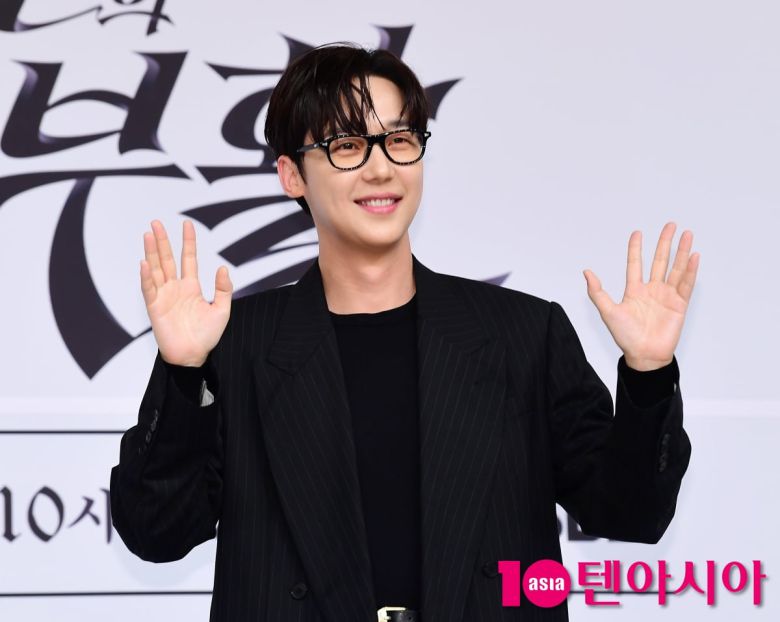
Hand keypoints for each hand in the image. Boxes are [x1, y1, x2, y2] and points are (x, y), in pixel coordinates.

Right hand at [140, 220, 232, 366]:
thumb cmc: (207, 336)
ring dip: (151, 252)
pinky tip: (144, 263)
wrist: (193, 356)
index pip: (188, 258)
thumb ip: (223, 289)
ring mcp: (163, 296)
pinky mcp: (154, 308)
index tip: (187, 224)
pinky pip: (149, 289)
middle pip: (166, 259)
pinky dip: (146, 277)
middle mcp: (175, 288)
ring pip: (155, 269)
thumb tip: (222, 267)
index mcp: (191, 287)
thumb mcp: (222, 310)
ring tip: (148, 234)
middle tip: (156, 222)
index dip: (187, 242)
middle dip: (162, 241)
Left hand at [583, 222, 699, 370]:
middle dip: (665, 243)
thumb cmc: (625, 337)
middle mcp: (652, 290)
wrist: (644, 355)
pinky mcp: (680, 304)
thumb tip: (586, 272)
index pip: (635, 264)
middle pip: (660, 260)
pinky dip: (690, 270)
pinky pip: (686, 284)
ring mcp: (667, 296)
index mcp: (634, 290)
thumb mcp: (607, 312)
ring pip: (675, 268)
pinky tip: (693, 256)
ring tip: (686, 234)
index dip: (636, 249)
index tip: (637, 232)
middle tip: (670, 225)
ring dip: (682, 252)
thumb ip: (597, 292)